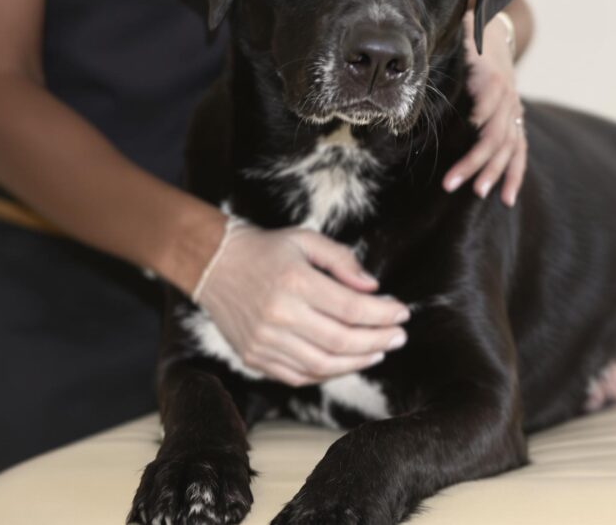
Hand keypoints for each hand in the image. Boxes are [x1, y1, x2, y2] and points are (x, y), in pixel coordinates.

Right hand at [196, 225, 409, 386]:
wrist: (213, 265)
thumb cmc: (266, 249)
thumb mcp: (306, 240)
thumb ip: (342, 261)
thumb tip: (373, 288)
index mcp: (294, 282)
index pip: (351, 307)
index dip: (383, 314)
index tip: (402, 312)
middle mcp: (279, 315)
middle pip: (342, 340)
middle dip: (378, 341)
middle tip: (399, 337)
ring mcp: (264, 341)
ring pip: (323, 364)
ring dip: (358, 361)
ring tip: (379, 352)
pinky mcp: (254, 357)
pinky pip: (299, 376)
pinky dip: (328, 373)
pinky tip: (346, 361)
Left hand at [442, 11, 526, 206]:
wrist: (494, 31)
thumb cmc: (467, 35)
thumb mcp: (459, 33)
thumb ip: (449, 41)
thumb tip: (429, 46)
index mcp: (492, 78)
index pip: (488, 106)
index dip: (476, 122)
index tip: (463, 138)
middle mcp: (507, 98)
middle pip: (495, 136)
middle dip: (474, 161)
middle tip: (450, 183)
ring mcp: (514, 112)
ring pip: (508, 149)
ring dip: (493, 172)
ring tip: (479, 193)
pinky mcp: (515, 122)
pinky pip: (518, 153)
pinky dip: (514, 175)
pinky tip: (505, 198)